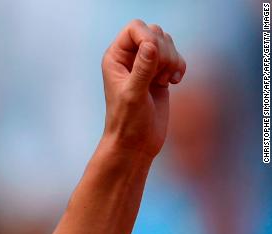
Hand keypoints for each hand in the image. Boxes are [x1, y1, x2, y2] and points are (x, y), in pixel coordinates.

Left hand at [101, 20, 185, 158]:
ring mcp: (145, 65)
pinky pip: (176, 57)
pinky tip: (173, 83)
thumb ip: (142, 69)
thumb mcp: (133, 94)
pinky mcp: (159, 74)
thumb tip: (151, 44)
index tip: (154, 56)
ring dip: (172, 60)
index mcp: (115, 58)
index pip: (135, 27)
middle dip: (164, 51)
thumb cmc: (127, 122)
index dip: (148, 37)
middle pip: (155, 32)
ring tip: (164, 81)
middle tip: (159, 75)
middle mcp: (129, 58)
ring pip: (167, 43)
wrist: (136, 143)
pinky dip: (180, 67)